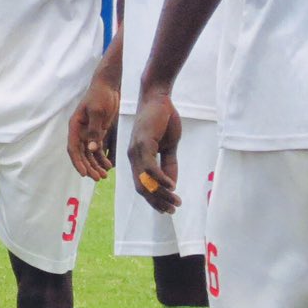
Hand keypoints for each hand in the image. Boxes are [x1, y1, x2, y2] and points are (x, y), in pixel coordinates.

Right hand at [67, 71, 121, 180]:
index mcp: (75, 126)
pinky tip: (108, 166)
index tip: (84, 174)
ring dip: (95, 165)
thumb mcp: (98, 112)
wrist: (108, 86)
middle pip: (81, 154)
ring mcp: (88, 133)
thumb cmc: (100, 95)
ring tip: (103, 176)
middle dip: (88, 167)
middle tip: (97, 178)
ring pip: (89, 153)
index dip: (77, 162)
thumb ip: (94, 131)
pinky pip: (98, 149)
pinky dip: (101, 158)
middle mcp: (80, 131)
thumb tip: (92, 149)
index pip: (73, 148)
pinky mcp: (98, 132)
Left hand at [125, 89, 182, 214]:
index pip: (142, 185)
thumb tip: (171, 184)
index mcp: (137, 158)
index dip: (154, 199)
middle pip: (141, 187)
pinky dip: (160, 179)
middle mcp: (133, 157)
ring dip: (160, 194)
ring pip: (144, 181)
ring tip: (175, 201)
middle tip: (172, 210)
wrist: (158, 97)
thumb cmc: (163, 119)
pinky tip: (171, 186)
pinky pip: (150, 167)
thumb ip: (169, 164)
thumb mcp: (168, 146)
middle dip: (157, 202)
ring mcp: (136, 151)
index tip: (168, 208)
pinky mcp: (143, 143)